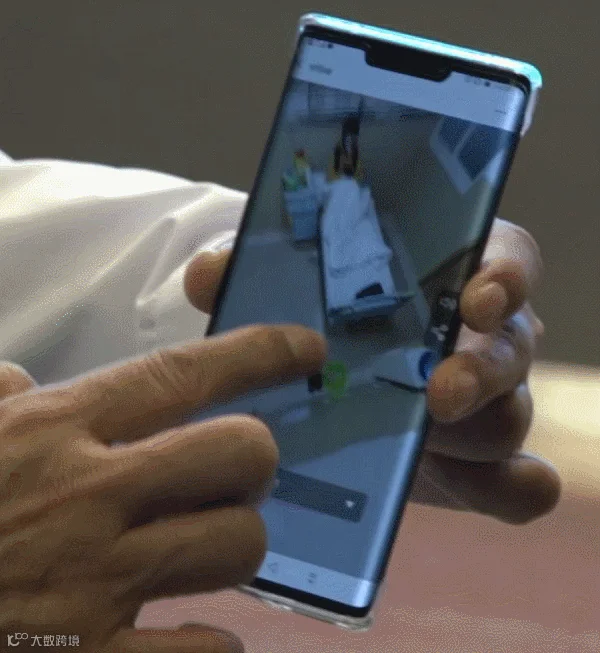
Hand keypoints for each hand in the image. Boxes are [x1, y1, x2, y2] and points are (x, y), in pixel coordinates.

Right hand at [0, 328, 325, 650]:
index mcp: (54, 431)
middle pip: (242, 455)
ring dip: (233, 545)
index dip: (256, 354)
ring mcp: (97, 586)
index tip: (304, 347)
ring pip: (240, 546)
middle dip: (253, 461)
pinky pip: (207, 652)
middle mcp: (89, 498)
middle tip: (228, 474)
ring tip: (199, 550)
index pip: (183, 374)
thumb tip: (20, 383)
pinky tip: (177, 635)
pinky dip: (208, 644)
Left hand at [185, 218, 559, 524]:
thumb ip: (250, 275)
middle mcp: (479, 338)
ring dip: (475, 427)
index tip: (477, 297)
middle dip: (483, 367)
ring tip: (422, 439)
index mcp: (449, 279)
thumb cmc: (319, 321)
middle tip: (439, 391)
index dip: (505, 276)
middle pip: (511, 346)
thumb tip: (205, 276)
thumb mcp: (287, 292)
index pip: (506, 262)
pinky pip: (520, 481)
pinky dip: (513, 487)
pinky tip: (480, 485)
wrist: (326, 385)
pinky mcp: (475, 465)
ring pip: (511, 414)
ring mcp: (484, 404)